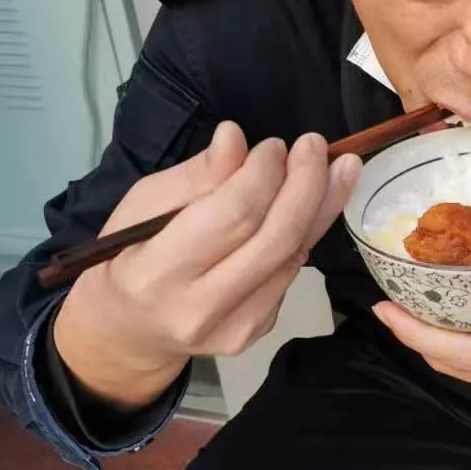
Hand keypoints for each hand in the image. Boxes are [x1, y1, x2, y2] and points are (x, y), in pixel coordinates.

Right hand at [53, 123, 359, 407]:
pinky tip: (313, 206)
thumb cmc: (129, 255)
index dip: (263, 174)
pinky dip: (304, 235)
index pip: (232, 215)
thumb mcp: (143, 204)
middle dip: (305, 186)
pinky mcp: (256, 333)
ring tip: (341, 167)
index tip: (275, 144)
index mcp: (159, 272)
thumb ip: (195, 175)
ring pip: (292, 257)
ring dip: (320, 208)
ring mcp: (234, 327)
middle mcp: (201, 308)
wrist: (129, 330)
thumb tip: (236, 137)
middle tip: (317, 146)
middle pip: (274, 238)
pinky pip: (289, 274)